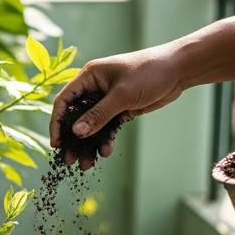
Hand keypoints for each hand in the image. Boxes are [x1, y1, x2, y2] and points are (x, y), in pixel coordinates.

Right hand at [50, 43, 188, 168]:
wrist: (178, 70)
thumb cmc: (149, 72)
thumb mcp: (122, 95)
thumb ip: (98, 114)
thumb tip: (76, 133)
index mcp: (89, 76)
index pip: (64, 101)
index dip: (57, 123)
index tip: (57, 144)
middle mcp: (94, 88)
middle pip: (76, 117)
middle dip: (73, 140)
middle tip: (69, 160)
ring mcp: (107, 99)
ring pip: (92, 125)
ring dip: (89, 145)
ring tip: (87, 164)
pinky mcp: (120, 108)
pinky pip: (106, 127)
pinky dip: (105, 140)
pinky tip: (105, 152)